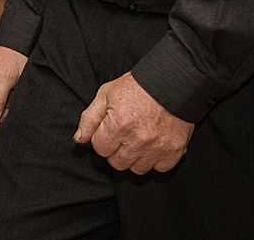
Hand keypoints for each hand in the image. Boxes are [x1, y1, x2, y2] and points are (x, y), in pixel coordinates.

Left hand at [75, 72, 193, 173]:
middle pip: (117, 163)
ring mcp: (158, 147)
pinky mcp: (174, 150)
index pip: (100, 149)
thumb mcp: (106, 95)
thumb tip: (79, 139)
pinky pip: (160, 168)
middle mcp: (138, 139)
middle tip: (122, 137)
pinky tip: (153, 145)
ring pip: (137, 169)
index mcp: (119, 124)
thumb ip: (89, 119)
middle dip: (115, 152)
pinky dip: (155, 160)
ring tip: (137, 141)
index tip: (109, 131)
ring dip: (134, 158)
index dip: (101, 139)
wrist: (171, 84)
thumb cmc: (136, 88)